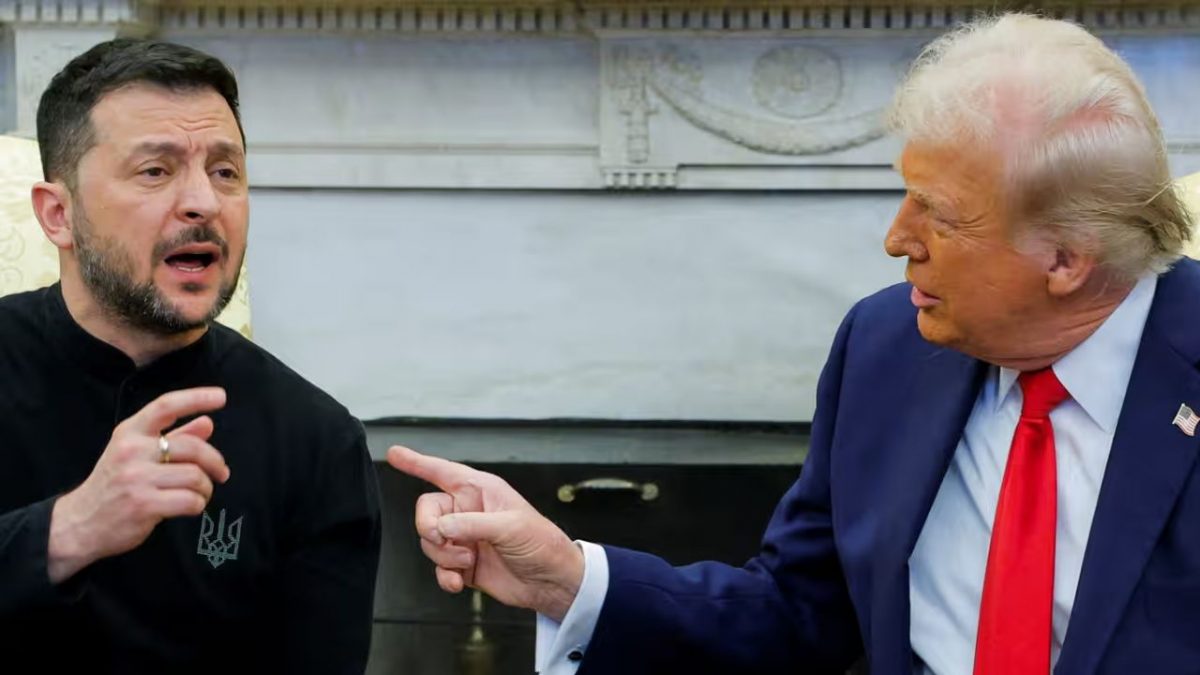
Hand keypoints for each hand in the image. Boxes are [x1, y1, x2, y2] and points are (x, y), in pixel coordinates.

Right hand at [48, 387, 230, 582]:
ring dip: (206, 488)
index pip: (166, 406)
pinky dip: (198, 504)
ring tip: (199, 493)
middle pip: (192, 447)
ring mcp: (136, 478)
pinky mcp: (143, 505)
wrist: (80, 523)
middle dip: (215, 461)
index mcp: (129, 432)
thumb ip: (174, 437)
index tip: (220, 397)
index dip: (196, 398)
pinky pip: (190, 500)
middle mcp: (131, 450)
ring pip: (195, 476)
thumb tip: (208, 422)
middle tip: (221, 473)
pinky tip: (190, 506)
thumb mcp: (136, 454)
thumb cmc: (114, 485)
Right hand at [387, 446, 584, 621]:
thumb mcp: (511, 527)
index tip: (395, 453)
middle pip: (427, 511)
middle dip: (429, 528)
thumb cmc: (542, 543)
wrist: (550, 582)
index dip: (417, 462)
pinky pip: (438, 567)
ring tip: (468, 561)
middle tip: (444, 540)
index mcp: (480, 490)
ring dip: (443, 556)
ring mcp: (464, 538)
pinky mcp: (462, 564)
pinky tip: (458, 582)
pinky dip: (444, 577)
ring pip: (429, 542)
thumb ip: (472, 524)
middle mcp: (468, 511)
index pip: (442, 471)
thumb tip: (441, 527)